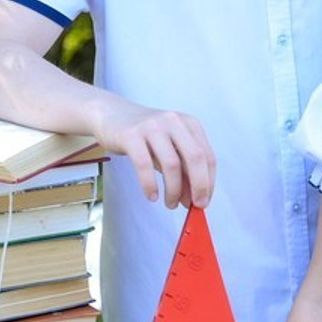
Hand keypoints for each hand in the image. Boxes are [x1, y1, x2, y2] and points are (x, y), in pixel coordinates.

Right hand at [94, 98, 216, 208]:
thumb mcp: (170, 147)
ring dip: (174, 190)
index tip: (204, 201)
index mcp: (189, 124)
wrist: (112, 115)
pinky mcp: (131, 135)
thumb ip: (183, 169)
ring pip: (171, 164)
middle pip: (195, 157)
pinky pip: (144, 165)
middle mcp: (174, 122)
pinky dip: (150, 185)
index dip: (209, 182)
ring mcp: (152, 127)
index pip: (207, 156)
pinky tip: (152, 196)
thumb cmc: (146, 135)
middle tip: (194, 206)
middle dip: (198, 186)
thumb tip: (192, 199)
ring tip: (171, 203)